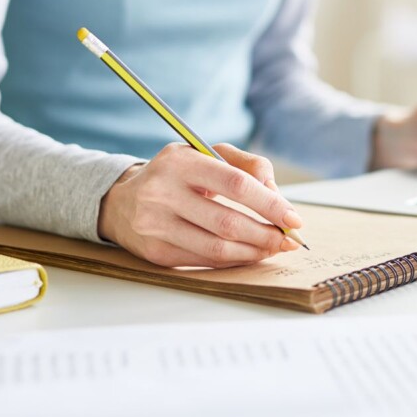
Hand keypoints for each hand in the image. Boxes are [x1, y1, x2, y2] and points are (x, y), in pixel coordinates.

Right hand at [97, 143, 303, 267]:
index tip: (293, 217)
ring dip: (253, 252)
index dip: (269, 204)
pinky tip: (248, 254)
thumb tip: (276, 194)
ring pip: (217, 249)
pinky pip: (204, 262)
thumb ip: (246, 165)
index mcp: (181, 162)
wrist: (123, 201)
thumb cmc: (176, 175)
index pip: (235, 184)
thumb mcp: (205, 154)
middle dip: (266, 234)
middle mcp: (163, 193)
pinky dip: (233, 261)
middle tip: (288, 239)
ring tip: (272, 248)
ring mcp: (156, 226)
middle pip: (228, 222)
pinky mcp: (156, 253)